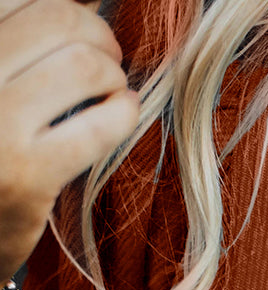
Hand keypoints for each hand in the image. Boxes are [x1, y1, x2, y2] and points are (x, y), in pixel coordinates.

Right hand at [0, 0, 138, 281]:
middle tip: (108, 56)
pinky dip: (122, 113)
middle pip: (57, 17)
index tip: (77, 31)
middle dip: (97, 33)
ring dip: (112, 73)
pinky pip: (95, 127)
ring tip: (112, 89)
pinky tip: (123, 113)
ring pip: (82, 64)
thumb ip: (24, 38)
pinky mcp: (25, 175)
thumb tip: (89, 1)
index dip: (64, 8)